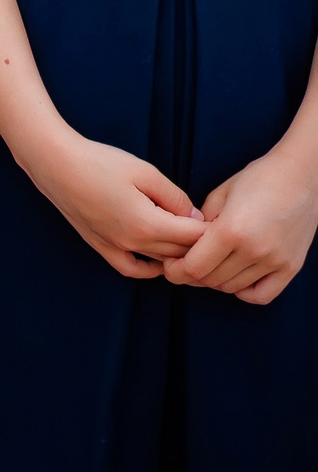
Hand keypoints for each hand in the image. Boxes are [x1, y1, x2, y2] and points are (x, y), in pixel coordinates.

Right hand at [22, 130, 203, 278]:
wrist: (54, 162)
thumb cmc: (99, 161)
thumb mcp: (145, 172)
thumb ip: (175, 197)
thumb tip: (195, 217)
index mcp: (148, 223)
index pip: (195, 237)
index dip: (214, 230)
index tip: (227, 221)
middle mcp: (133, 242)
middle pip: (181, 252)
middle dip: (202, 245)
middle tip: (218, 233)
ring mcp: (115, 246)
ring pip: (160, 262)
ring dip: (179, 256)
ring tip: (193, 244)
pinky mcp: (100, 245)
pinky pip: (131, 268)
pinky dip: (149, 269)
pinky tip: (159, 261)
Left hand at [163, 145, 317, 302]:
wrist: (302, 176)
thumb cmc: (259, 179)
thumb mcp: (220, 194)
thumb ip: (201, 222)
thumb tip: (187, 244)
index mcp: (231, 230)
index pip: (194, 267)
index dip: (176, 271)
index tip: (169, 265)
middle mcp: (255, 250)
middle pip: (211, 280)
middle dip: (191, 275)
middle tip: (184, 264)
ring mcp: (276, 261)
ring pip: (233, 288)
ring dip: (215, 281)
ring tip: (209, 265)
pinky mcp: (292, 267)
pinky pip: (262, 295)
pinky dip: (244, 292)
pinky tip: (235, 276)